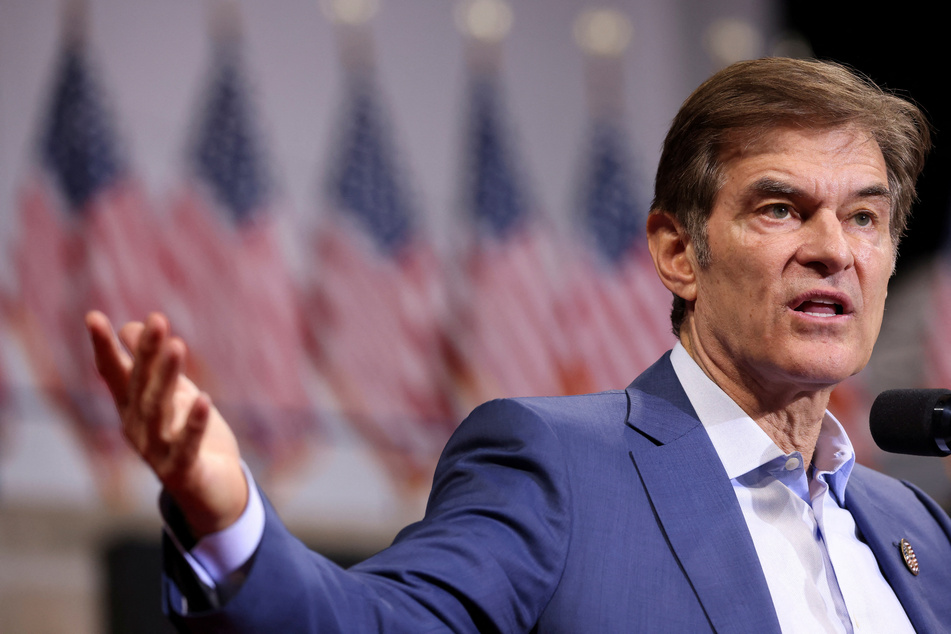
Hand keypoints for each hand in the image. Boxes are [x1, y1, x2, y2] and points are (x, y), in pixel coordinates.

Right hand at [86, 311, 247, 537]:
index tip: (93, 317)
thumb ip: (151, 366)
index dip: (104, 347)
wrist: (210, 492)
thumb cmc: (187, 437)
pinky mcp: (182, 471)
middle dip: (147, 352)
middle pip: (140, 385)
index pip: (114, 373)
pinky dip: (194, 424)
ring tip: (177, 346)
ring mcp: (156, 451)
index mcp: (132, 408)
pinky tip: (204, 401)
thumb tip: (132, 326)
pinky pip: (186, 446)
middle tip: (157, 320)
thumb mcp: (171, 396)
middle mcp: (138, 428)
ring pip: (159, 411)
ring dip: (168, 378)